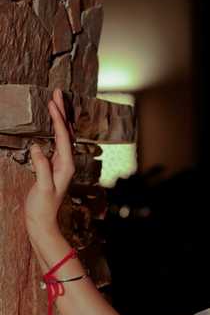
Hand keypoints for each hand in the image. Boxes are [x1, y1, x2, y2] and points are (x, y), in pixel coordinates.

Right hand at [25, 88, 75, 232]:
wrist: (44, 222)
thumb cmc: (43, 207)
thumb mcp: (43, 188)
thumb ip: (41, 168)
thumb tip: (37, 147)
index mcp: (66, 166)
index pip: (63, 137)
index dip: (58, 118)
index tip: (52, 101)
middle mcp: (67, 163)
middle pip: (66, 132)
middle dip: (62, 112)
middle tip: (57, 92)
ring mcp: (62, 165)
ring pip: (63, 136)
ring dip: (60, 118)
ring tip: (55, 101)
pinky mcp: (55, 167)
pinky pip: (57, 143)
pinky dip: (56, 129)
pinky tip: (53, 124)